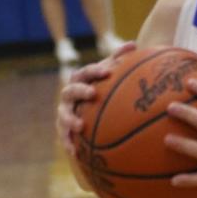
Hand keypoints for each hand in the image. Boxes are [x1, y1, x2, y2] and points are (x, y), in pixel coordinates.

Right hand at [55, 42, 136, 156]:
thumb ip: (118, 61)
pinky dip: (68, 144)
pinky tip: (75, 153)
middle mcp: (69, 95)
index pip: (85, 73)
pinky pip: (64, 137)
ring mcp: (64, 112)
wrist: (85, 111)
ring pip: (63, 115)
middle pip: (71, 90)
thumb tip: (134, 44)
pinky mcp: (63, 129)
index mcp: (80, 80)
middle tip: (93, 94)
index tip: (107, 72)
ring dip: (70, 120)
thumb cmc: (101, 90)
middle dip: (81, 91)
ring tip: (81, 127)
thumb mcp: (109, 76)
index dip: (94, 71)